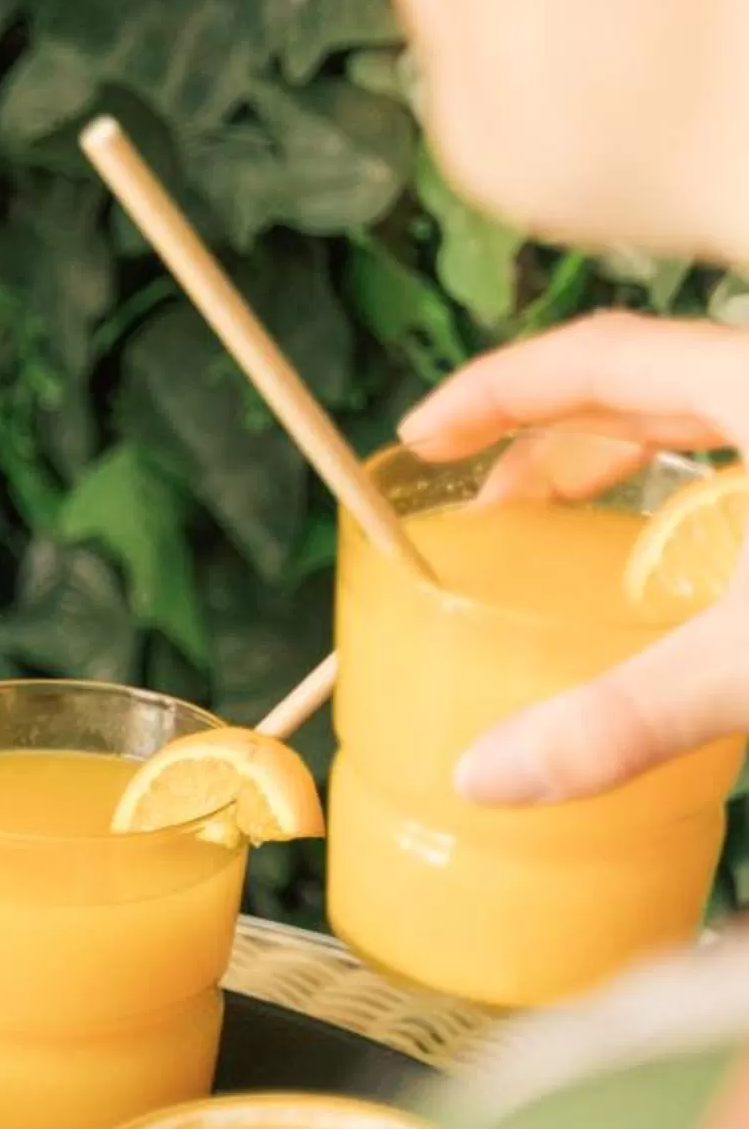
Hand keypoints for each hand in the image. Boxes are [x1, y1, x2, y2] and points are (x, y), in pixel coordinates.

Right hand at [399, 312, 748, 804]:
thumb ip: (632, 712)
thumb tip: (488, 774)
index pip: (594, 354)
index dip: (494, 390)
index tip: (421, 436)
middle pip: (641, 384)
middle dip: (544, 439)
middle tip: (478, 505)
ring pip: (707, 417)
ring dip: (621, 464)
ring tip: (561, 531)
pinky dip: (697, 497)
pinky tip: (687, 572)